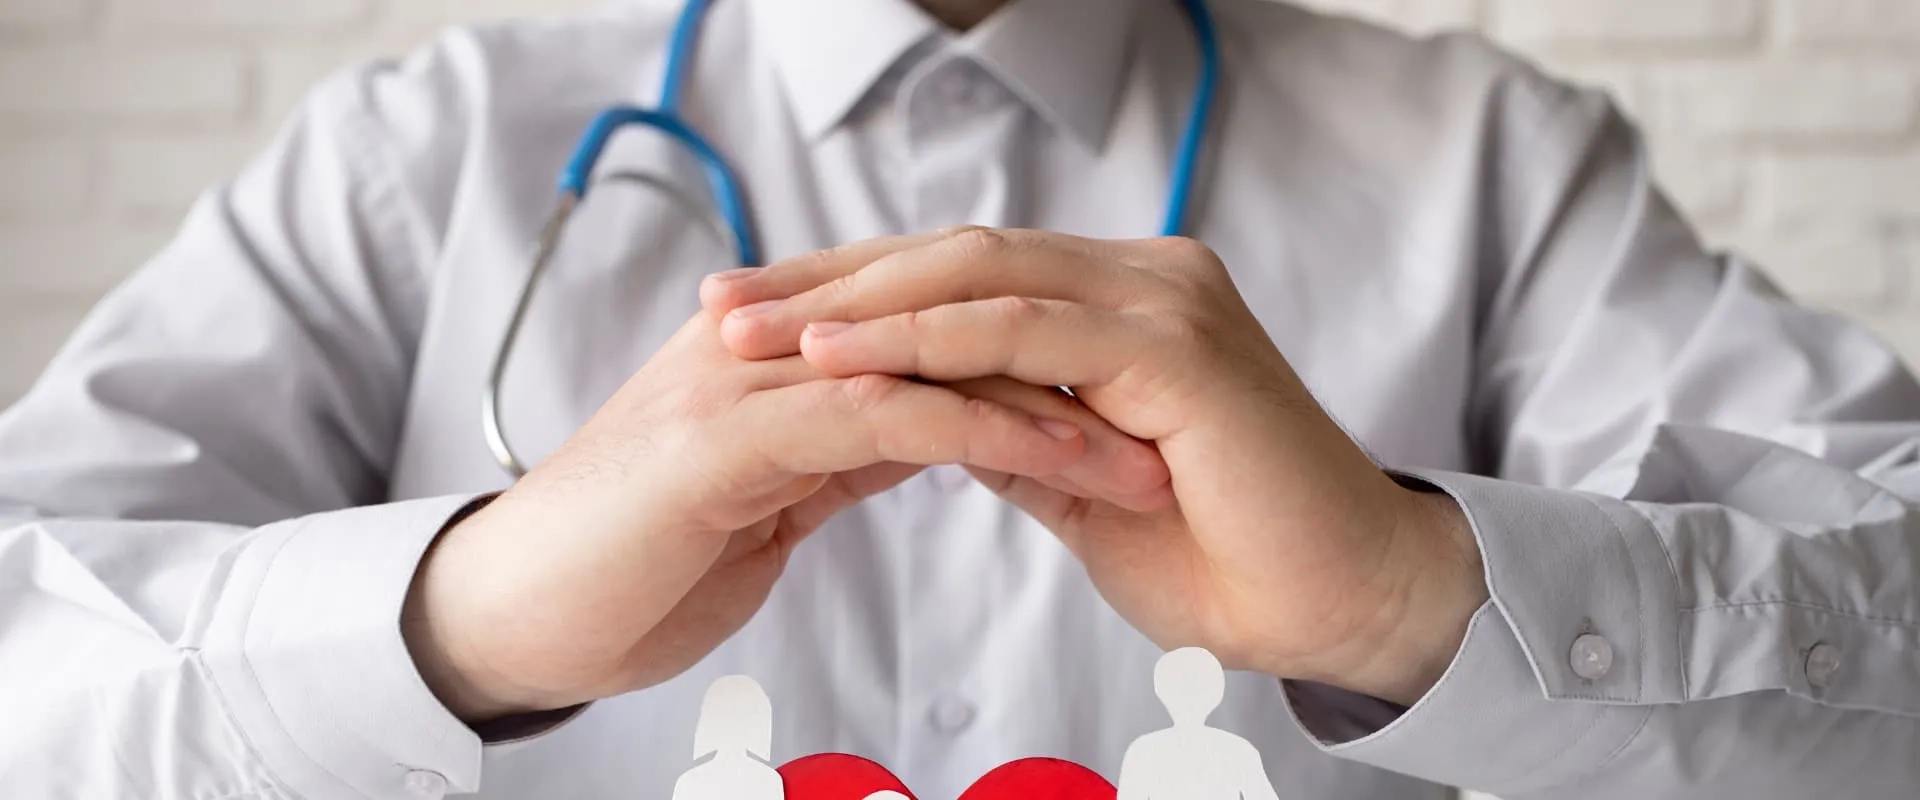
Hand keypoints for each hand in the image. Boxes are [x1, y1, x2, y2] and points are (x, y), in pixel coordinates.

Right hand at [404, 235, 1171, 722]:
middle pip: (943, 327)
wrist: (514, 611)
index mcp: (776, 358)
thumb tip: (924, 432)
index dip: (1035, 360)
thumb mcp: (763, 498)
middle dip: (1063, 368)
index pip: (930, 331)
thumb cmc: (635, 562)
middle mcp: (764, 349)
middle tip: (1166, 411)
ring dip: (1042, 398)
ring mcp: (742, 383)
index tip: (1132, 406)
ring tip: (1138, 446)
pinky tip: (1044, 450)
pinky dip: (970, 429)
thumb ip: (836, 450)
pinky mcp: (725, 437)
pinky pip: (874, 415)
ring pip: (923, 359)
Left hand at [706, 228, 1487, 704]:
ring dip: (855, 305)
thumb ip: (1011, 432)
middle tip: (719, 307)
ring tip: (754, 332)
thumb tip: (929, 415)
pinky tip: (845, 360)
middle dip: (826, 283)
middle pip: (951, 255)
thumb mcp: (1078, 484)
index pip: (959, 275)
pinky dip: (927, 341)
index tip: (751, 316)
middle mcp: (1140, 278)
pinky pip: (1024, 329)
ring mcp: (1161, 301)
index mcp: (1116, 301)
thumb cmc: (1224, 557)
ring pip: (977, 275)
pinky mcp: (1175, 346)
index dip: (850, 292)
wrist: (1341, 605)